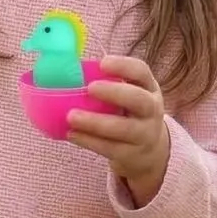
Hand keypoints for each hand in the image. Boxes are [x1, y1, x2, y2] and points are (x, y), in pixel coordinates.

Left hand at [67, 56, 171, 202]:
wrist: (149, 150)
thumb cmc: (128, 112)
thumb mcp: (128, 94)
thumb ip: (106, 82)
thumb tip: (65, 68)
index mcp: (148, 88)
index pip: (141, 72)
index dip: (124, 66)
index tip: (103, 63)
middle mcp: (151, 110)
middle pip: (139, 100)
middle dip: (115, 93)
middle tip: (90, 88)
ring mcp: (144, 134)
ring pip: (124, 129)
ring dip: (96, 122)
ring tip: (71, 116)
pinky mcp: (131, 154)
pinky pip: (110, 148)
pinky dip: (89, 141)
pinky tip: (71, 133)